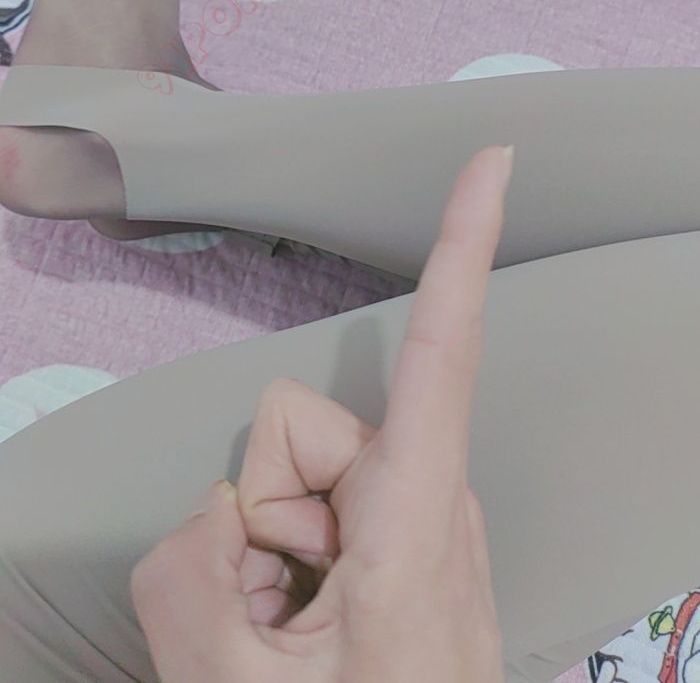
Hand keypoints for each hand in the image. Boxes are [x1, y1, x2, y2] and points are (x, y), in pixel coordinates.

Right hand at [131, 145, 512, 682]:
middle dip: (263, 509)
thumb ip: (187, 576)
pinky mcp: (405, 526)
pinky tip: (311, 612)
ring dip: (275, 543)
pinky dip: (292, 553)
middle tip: (285, 605)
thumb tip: (215, 509)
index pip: (446, 348)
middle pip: (298, 430)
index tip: (495, 161)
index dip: (465, 243)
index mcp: (414, 521)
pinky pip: (316, 501)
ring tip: (299, 618)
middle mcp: (429, 495)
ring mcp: (418, 511)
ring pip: (297, 470)